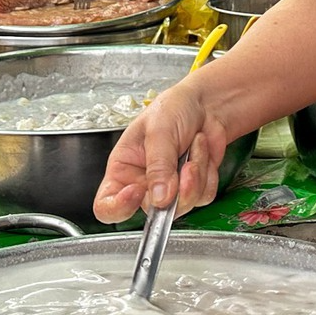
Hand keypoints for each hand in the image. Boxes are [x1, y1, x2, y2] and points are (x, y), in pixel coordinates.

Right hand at [93, 83, 233, 219]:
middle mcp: (144, 183)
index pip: (107, 204)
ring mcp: (169, 188)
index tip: (138, 191)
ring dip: (195, 177)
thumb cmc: (175, 108)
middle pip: (153, 211)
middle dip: (174, 190)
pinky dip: (208, 175)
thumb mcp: (159, 131)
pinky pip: (203, 197)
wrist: (208, 104)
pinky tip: (202, 152)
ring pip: (182, 206)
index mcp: (123, 168)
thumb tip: (159, 197)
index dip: (119, 207)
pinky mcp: (193, 188)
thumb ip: (158, 165)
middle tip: (184, 165)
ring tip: (195, 147)